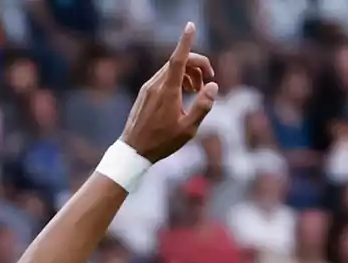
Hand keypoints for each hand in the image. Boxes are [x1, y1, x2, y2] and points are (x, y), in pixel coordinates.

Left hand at [121, 23, 216, 162]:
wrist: (134, 150)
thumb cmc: (162, 142)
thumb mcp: (188, 129)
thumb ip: (203, 106)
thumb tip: (213, 86)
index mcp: (168, 91)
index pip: (179, 59)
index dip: (186, 41)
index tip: (191, 26)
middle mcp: (156, 85)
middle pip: (179, 62)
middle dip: (198, 65)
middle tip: (210, 80)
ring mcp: (149, 88)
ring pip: (172, 70)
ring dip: (189, 74)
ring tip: (198, 90)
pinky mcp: (145, 93)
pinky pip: (164, 78)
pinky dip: (178, 79)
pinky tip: (184, 94)